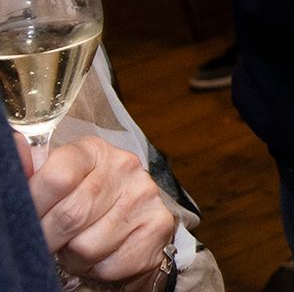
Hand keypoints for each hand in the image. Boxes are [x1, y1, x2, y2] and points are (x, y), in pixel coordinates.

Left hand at [18, 134, 174, 284]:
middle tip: (50, 240)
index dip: (35, 205)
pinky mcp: (158, 226)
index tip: (29, 219)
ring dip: (74, 256)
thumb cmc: (84, 200)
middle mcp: (125, 168)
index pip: (57, 177)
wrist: (130, 221)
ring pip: (87, 247)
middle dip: (51, 238)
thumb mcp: (58, 179)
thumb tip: (14, 147)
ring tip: (79, 244)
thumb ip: (35, 169)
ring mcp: (145, 197)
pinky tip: (102, 252)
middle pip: (71, 216)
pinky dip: (98, 268)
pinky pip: (110, 264)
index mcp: (94, 151)